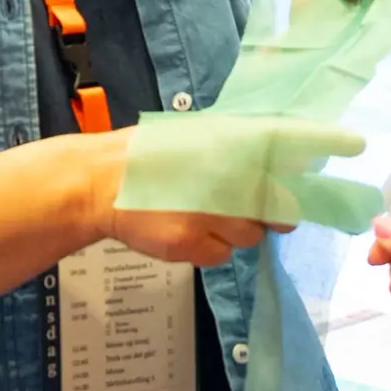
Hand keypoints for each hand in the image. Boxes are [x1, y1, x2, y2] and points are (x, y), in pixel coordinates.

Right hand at [80, 130, 269, 267]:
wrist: (101, 182)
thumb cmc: (148, 153)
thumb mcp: (196, 135)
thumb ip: (235, 146)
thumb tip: (276, 157)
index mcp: (228, 148)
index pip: (282, 172)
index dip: (289, 187)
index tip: (288, 193)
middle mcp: (223, 180)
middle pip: (272, 210)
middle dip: (263, 213)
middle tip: (241, 209)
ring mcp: (207, 215)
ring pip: (249, 236)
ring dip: (235, 232)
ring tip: (206, 219)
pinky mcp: (189, 244)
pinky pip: (221, 255)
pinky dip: (210, 248)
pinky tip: (188, 233)